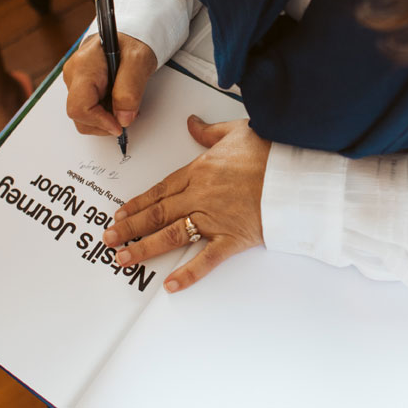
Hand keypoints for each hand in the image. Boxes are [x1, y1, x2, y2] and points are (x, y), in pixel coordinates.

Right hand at [63, 33, 157, 135]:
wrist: (130, 33)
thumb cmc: (133, 42)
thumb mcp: (139, 61)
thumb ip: (130, 90)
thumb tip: (123, 118)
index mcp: (83, 66)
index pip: (79, 107)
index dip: (100, 122)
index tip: (119, 125)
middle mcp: (73, 74)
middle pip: (79, 115)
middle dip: (104, 122)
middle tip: (127, 114)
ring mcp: (75, 80)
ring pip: (83, 115)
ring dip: (105, 118)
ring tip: (124, 106)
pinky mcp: (81, 86)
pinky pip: (88, 108)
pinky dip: (104, 112)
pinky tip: (117, 102)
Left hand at [103, 116, 269, 292]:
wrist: (297, 174)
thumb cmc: (272, 152)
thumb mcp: (236, 131)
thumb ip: (209, 131)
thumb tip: (193, 123)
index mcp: (200, 170)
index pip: (160, 189)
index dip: (138, 202)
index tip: (121, 212)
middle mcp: (201, 195)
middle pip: (158, 213)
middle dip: (130, 226)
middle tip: (109, 238)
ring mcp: (215, 218)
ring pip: (172, 235)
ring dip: (144, 247)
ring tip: (123, 258)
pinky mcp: (232, 238)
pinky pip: (206, 259)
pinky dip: (188, 273)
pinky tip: (170, 284)